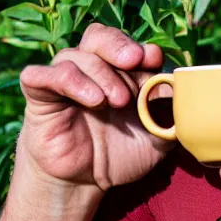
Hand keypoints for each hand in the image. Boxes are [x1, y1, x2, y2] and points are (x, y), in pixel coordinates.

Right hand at [18, 23, 173, 193]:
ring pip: (76, 55)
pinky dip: (69, 81)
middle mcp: (93, 70)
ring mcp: (66, 81)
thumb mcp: (157, 137)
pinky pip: (41, 75)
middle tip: (133, 61)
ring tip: (117, 101)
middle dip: (119, 46)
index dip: (143, 49)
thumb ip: (170, 114)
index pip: (129, 46)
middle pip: (99, 37)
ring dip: (101, 74)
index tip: (154, 60)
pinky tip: (92, 100)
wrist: (86, 183)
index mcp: (122, 73)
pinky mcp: (41, 97)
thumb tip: (179, 90)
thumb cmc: (123, 154)